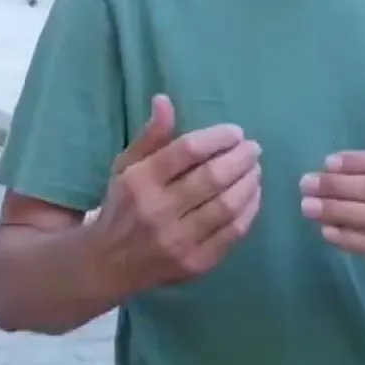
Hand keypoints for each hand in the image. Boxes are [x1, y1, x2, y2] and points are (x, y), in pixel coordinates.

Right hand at [97, 94, 262, 291]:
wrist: (108, 264)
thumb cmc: (122, 206)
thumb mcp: (127, 166)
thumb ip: (151, 136)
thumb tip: (165, 100)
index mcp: (140, 181)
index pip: (187, 150)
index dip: (218, 137)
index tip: (235, 132)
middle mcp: (158, 210)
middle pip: (213, 177)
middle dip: (241, 158)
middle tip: (254, 148)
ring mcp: (178, 240)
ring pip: (227, 206)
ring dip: (249, 183)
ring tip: (256, 169)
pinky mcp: (195, 263)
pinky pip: (233, 233)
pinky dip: (250, 210)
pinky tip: (252, 195)